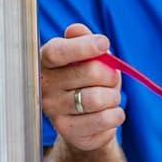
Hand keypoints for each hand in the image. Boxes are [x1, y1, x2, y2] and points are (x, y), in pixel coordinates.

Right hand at [39, 24, 124, 150]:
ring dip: (113, 96)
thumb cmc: (86, 80)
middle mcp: (45, 86)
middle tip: (111, 79)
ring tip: (110, 97)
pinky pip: (104, 119)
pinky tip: (111, 112)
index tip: (104, 43)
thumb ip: (83, 40)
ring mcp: (54, 111)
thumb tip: (75, 30)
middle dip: (110, 74)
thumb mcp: (86, 57)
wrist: (85, 120)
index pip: (57, 52)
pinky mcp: (68, 131)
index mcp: (46, 62)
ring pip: (97, 98)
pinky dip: (116, 114)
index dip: (83, 47)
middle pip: (89, 73)